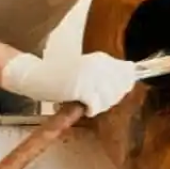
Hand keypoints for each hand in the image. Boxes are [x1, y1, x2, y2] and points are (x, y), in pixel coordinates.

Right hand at [1, 52, 136, 116]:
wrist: (36, 75)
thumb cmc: (60, 75)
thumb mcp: (87, 70)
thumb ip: (108, 73)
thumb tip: (132, 74)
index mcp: (101, 57)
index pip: (127, 74)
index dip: (121, 87)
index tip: (107, 92)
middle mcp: (99, 64)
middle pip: (120, 88)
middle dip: (109, 98)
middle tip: (93, 99)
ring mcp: (91, 76)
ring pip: (110, 99)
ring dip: (99, 106)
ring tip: (86, 103)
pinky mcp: (82, 88)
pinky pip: (96, 106)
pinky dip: (90, 110)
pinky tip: (82, 106)